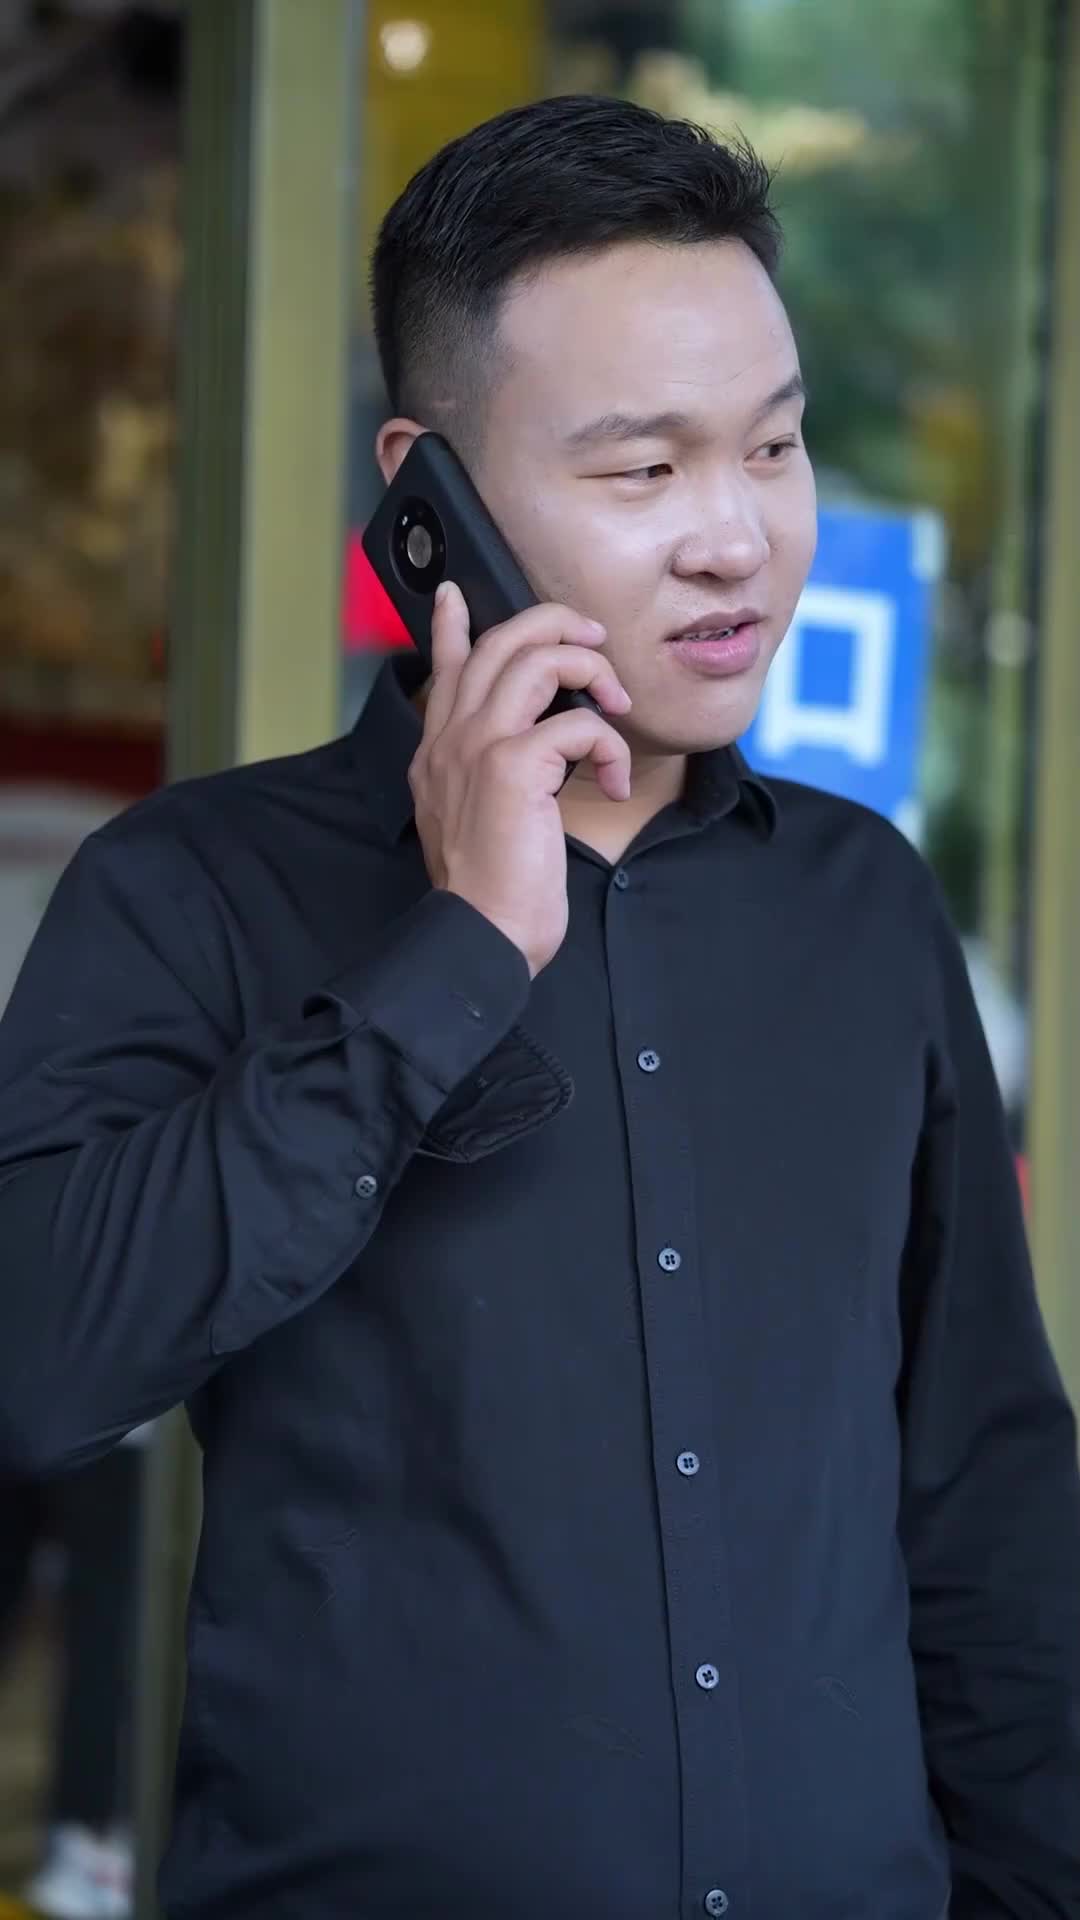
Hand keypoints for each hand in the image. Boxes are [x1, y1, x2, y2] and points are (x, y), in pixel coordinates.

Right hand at [409, 582, 631, 977]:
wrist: (481, 934)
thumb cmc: (491, 891)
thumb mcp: (475, 821)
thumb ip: (487, 775)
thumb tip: (530, 752)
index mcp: (437, 752)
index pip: (445, 668)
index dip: (452, 624)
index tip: (458, 593)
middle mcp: (450, 739)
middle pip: (498, 642)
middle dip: (554, 624)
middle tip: (595, 639)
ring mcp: (477, 747)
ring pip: (538, 660)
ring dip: (591, 669)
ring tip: (617, 701)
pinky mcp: (512, 767)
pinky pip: (578, 724)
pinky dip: (608, 747)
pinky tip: (611, 784)